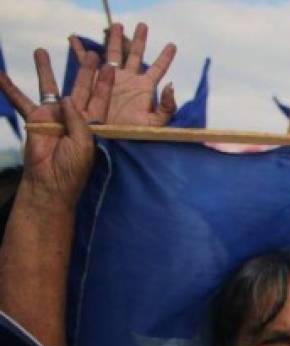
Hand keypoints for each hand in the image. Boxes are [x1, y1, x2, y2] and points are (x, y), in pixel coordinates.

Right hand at [0, 49, 112, 209]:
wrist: (51, 181)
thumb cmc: (73, 167)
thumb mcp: (84, 143)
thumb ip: (78, 119)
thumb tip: (66, 97)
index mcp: (92, 125)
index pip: (100, 100)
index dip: (104, 85)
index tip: (110, 68)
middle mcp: (73, 117)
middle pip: (80, 89)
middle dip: (84, 71)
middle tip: (90, 53)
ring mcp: (53, 116)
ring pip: (49, 87)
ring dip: (45, 70)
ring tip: (41, 50)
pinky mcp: (34, 119)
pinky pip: (20, 99)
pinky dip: (8, 87)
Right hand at [72, 23, 176, 126]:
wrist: (110, 139)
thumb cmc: (133, 134)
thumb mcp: (154, 123)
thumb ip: (166, 107)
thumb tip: (171, 85)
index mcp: (144, 87)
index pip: (158, 68)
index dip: (165, 57)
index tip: (173, 45)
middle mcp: (129, 79)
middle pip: (135, 54)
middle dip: (139, 40)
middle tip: (143, 25)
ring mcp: (112, 78)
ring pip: (114, 54)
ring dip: (115, 39)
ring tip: (116, 25)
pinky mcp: (95, 81)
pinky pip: (85, 63)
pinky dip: (79, 50)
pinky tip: (74, 39)